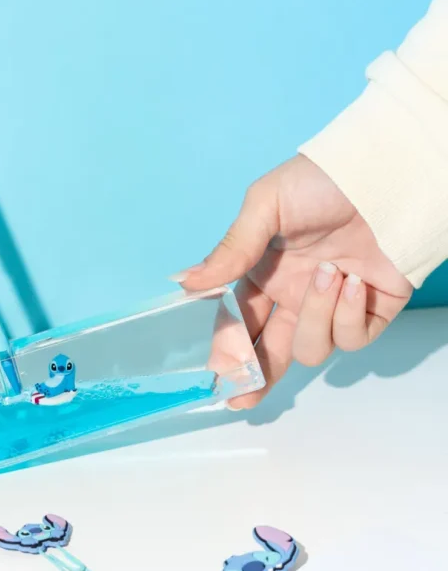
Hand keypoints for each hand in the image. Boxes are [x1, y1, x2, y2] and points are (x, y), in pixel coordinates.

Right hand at [176, 155, 412, 408]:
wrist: (385, 173)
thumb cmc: (321, 181)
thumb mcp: (265, 207)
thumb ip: (229, 251)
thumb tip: (186, 283)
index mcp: (264, 275)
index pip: (238, 323)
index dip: (228, 350)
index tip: (220, 371)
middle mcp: (294, 296)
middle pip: (270, 353)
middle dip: (255, 379)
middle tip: (243, 397)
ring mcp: (330, 306)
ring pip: (310, 348)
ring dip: (316, 317)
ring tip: (329, 273)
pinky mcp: (370, 311)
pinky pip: (351, 338)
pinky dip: (347, 315)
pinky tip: (351, 282)